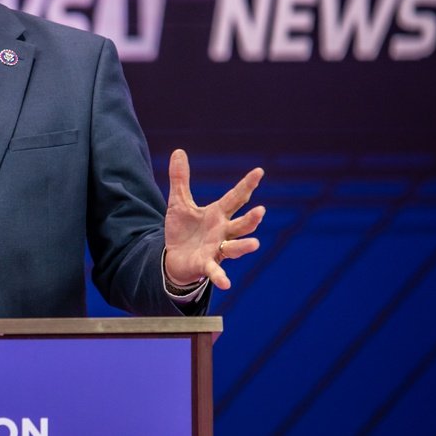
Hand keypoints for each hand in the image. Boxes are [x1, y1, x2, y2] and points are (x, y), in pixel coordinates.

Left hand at [162, 149, 264, 289]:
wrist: (175, 258)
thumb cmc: (183, 230)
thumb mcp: (178, 203)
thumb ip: (180, 179)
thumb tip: (179, 151)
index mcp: (217, 214)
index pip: (235, 198)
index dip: (247, 185)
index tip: (259, 172)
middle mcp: (222, 232)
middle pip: (241, 224)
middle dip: (251, 219)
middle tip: (261, 211)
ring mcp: (217, 250)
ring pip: (235, 247)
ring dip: (244, 245)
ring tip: (255, 243)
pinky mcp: (207, 265)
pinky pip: (216, 271)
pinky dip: (221, 277)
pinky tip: (226, 284)